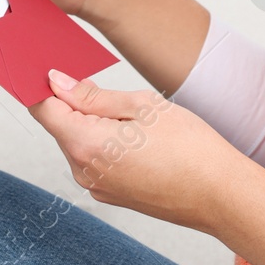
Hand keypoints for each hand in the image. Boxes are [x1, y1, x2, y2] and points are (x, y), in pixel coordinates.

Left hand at [27, 68, 254, 237]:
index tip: (56, 70)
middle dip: (78, 105)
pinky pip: (96, 161)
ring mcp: (98, 187)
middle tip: (117, 95)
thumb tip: (57, 83)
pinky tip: (140, 140)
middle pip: (62, 126)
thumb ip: (92, 96)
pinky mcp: (112, 194)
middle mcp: (84, 171)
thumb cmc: (190, 148)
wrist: (220, 195)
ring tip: (139, 122)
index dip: (46, 86)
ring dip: (96, 125)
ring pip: (80, 143)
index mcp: (86, 145)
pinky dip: (108, 144)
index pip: (44, 109)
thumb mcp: (141, 105)